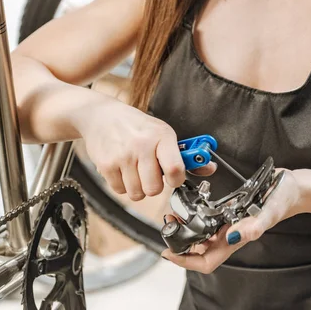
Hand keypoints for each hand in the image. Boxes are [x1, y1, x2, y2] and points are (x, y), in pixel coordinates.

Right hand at [76, 100, 215, 198]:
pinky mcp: (106, 165)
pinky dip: (122, 184)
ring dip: (138, 187)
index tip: (173, 177)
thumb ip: (184, 155)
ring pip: (137, 194)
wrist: (101, 115)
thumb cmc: (136, 126)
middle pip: (154, 189)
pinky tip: (122, 168)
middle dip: (154, 185)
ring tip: (135, 169)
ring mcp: (123, 156)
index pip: (175, 169)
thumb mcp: (162, 133)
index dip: (176, 180)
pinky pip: (120, 191)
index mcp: (161, 135)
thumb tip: (209, 168)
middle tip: (150, 172)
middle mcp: (142, 145)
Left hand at [162, 168, 310, 272]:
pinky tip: (191, 203)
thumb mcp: (270, 211)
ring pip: (201, 234)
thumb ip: (254, 226)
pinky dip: (197, 213)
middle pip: (199, 249)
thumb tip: (234, 237)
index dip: (186, 261)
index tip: (169, 252)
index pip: (206, 261)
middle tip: (168, 225)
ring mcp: (228, 222)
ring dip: (186, 227)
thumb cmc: (283, 200)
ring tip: (174, 213)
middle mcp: (229, 233)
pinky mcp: (229, 210)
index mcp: (236, 239)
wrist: (291, 187)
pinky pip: (209, 218)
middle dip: (180, 241)